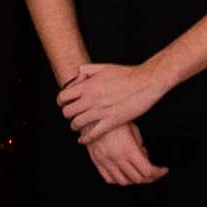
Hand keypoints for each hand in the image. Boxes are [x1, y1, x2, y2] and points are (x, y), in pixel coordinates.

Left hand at [57, 59, 171, 144]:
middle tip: (72, 115)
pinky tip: (83, 140)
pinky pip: (92, 134)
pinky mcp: (111, 122)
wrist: (145, 82)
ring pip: (77, 124)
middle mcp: (90, 99)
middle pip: (67, 112)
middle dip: (67, 114)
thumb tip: (76, 79)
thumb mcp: (103, 67)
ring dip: (75, 126)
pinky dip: (85, 139)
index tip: (64, 104)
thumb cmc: (126, 74)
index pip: (63, 97)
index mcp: (87, 86)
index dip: (61, 101)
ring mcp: (100, 111)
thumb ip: (86, 70)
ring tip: (78, 126)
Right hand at [86, 122, 165, 187]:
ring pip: (123, 182)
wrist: (91, 114)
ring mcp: (105, 161)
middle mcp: (117, 158)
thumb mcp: (132, 128)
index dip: (158, 173)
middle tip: (154, 172)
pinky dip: (118, 179)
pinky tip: (123, 172)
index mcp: (128, 149)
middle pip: (137, 179)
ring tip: (137, 170)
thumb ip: (139, 144)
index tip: (163, 170)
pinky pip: (109, 179)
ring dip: (133, 179)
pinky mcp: (96, 161)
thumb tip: (143, 156)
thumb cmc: (114, 117)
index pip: (147, 170)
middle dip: (149, 177)